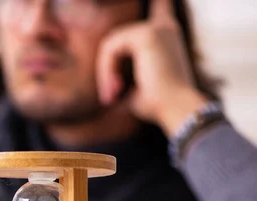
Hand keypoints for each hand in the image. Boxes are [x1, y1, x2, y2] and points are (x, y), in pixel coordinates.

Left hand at [97, 0, 208, 136]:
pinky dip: (106, 70)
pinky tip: (116, 87)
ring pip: (110, 45)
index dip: (158, 1)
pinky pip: (110, 48)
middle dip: (107, 69)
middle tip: (110, 97)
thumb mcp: (135, 88)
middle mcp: (164, 27)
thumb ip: (122, 76)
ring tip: (112, 95)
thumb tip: (107, 86)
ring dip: (105, 73)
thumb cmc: (159, 105)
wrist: (177, 109)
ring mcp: (156, 28)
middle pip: (117, 39)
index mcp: (165, 36)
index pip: (160, 7)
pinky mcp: (146, 34)